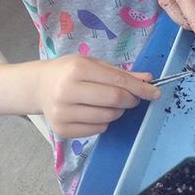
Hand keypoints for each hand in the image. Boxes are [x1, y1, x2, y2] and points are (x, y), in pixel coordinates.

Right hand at [36, 55, 160, 137]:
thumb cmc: (70, 71)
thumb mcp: (94, 64)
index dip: (140, 88)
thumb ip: (121, 72)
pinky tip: (97, 111)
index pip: (118, 81)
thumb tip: (148, 79)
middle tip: (133, 97)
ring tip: (112, 103)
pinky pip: (97, 129)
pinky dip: (105, 121)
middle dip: (131, 100)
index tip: (155, 92)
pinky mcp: (62, 130)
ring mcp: (63, 113)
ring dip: (119, 111)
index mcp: (78, 70)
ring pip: (108, 117)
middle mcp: (68, 92)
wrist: (39, 86)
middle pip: (114, 100)